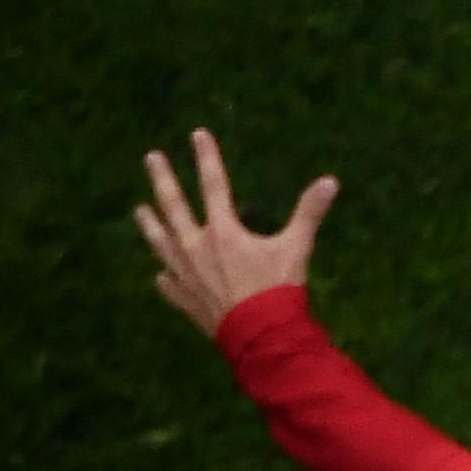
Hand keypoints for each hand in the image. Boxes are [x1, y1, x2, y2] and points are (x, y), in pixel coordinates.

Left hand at [130, 128, 336, 333]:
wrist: (261, 336)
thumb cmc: (278, 289)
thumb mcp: (296, 248)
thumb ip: (308, 213)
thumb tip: (330, 181)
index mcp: (222, 231)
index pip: (213, 184)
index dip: (206, 157)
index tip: (197, 134)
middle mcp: (195, 247)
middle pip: (173, 206)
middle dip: (163, 179)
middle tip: (152, 158)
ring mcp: (185, 274)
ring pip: (161, 242)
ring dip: (150, 224)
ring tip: (139, 210)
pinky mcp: (186, 300)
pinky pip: (169, 286)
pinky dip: (165, 279)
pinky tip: (160, 276)